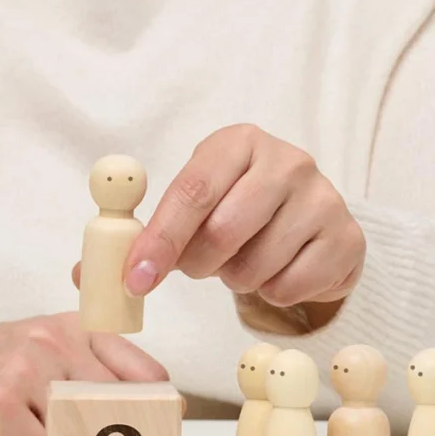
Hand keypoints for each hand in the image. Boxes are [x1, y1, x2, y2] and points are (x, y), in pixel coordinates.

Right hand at [0, 312, 167, 435]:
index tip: (162, 434)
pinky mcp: (2, 400)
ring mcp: (28, 367)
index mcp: (75, 327)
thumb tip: (160, 410)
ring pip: (83, 433)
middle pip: (121, 406)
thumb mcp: (45, 351)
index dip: (160, 410)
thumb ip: (93, 371)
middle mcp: (56, 341)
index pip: (146, 373)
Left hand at [121, 124, 364, 312]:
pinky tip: (278, 270)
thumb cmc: (234, 213)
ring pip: (256, 265)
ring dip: (236, 279)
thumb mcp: (189, 210)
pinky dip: (272, 293)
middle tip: (199, 266)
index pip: (192, 190)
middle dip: (199, 264)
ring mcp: (325, 197)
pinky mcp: (348, 238)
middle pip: (224, 231)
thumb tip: (85, 275)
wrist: (306, 224)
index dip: (160, 239)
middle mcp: (288, 161)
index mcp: (238, 142)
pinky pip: (291, 287)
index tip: (135, 279)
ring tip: (244, 260)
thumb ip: (140, 238)